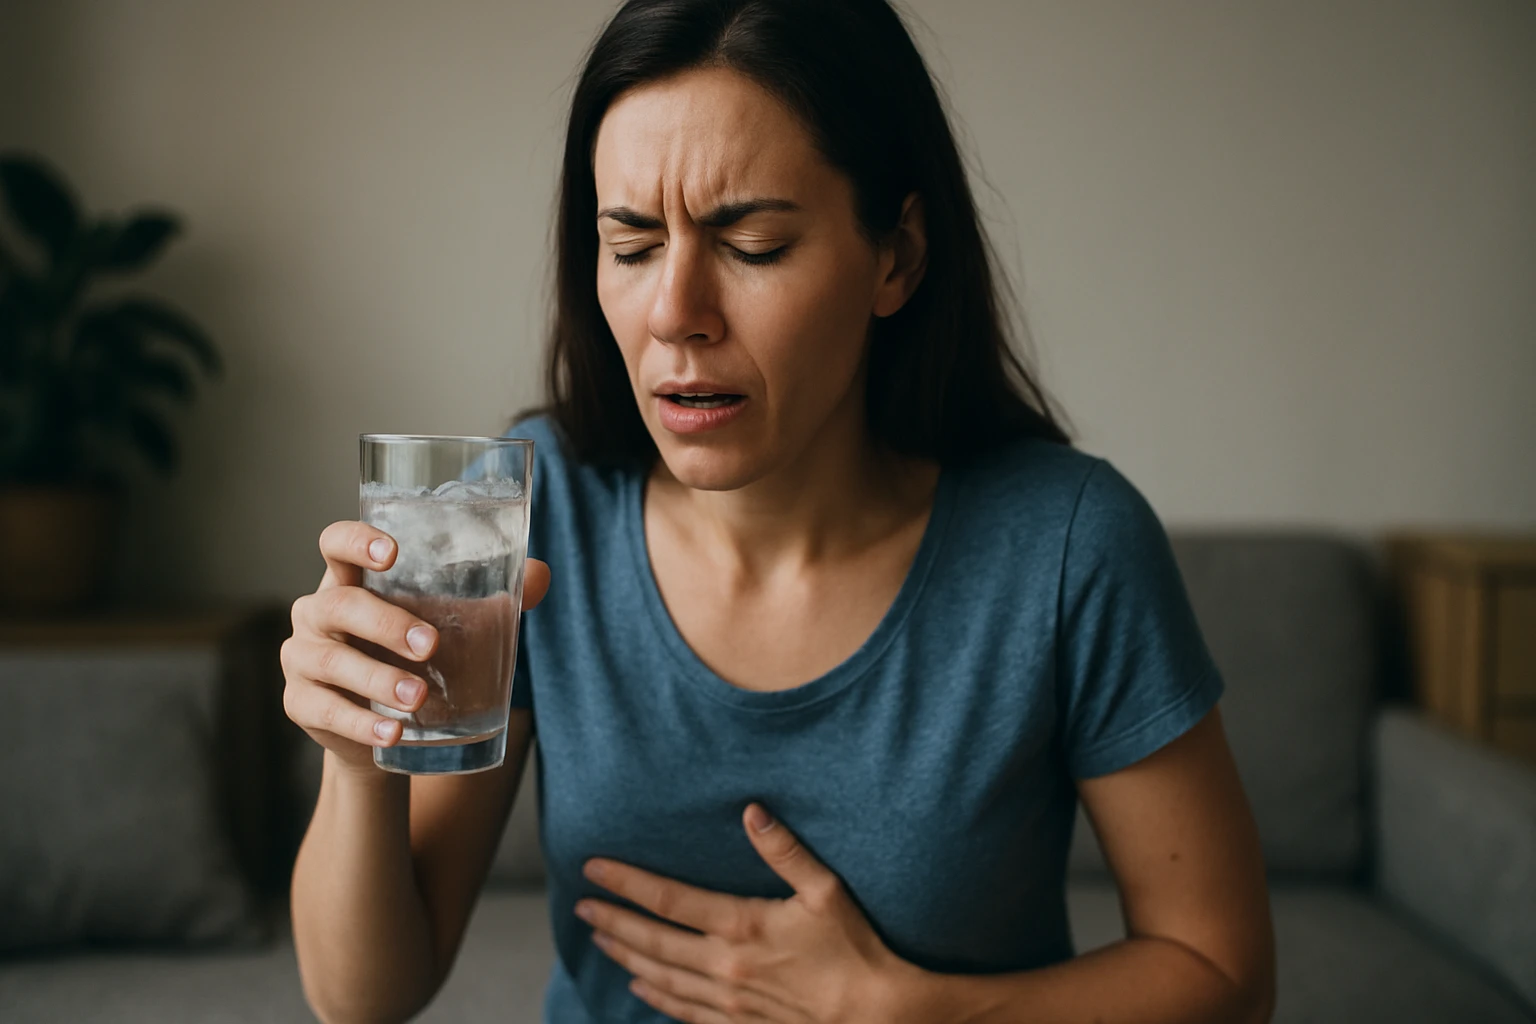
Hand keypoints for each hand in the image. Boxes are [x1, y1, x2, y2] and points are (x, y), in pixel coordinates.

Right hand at [280, 520, 550, 773]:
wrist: (380, 727)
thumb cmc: (411, 656)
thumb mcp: (446, 624)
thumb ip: (491, 601)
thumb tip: (540, 576)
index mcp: (349, 580)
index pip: (335, 544)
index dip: (355, 541)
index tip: (391, 553)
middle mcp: (317, 613)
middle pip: (339, 605)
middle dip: (385, 624)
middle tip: (430, 645)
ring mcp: (301, 658)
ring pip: (331, 662)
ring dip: (377, 679)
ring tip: (418, 697)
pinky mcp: (300, 703)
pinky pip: (325, 711)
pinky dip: (361, 723)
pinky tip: (393, 732)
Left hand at [577, 804, 919, 1022]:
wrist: (877, 1016)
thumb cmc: (856, 950)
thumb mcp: (826, 891)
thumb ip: (785, 850)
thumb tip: (751, 810)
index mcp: (742, 926)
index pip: (668, 900)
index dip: (626, 882)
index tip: (594, 867)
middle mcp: (725, 966)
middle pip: (652, 941)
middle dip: (612, 922)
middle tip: (580, 906)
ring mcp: (728, 1001)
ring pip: (660, 978)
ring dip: (625, 957)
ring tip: (598, 940)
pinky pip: (684, 1013)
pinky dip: (656, 998)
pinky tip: (640, 988)